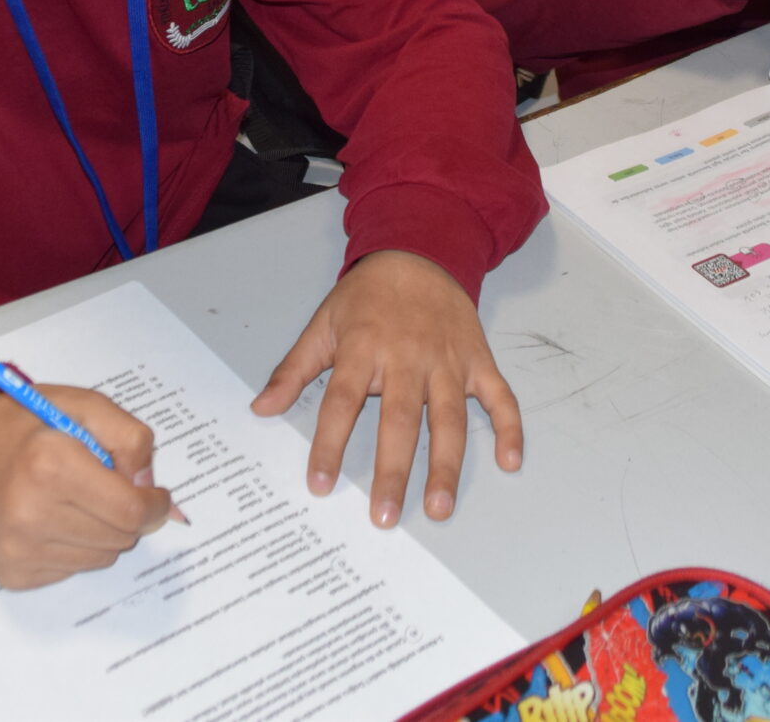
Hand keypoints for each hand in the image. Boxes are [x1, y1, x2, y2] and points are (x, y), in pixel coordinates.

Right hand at [0, 384, 175, 589]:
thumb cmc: (29, 423)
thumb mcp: (85, 405)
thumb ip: (129, 437)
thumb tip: (148, 487)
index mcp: (50, 465)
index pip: (129, 510)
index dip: (155, 505)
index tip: (157, 495)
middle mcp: (29, 513)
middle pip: (120, 538)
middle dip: (128, 515)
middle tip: (110, 489)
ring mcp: (16, 549)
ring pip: (100, 558)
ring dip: (102, 532)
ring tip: (76, 500)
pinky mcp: (11, 573)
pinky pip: (72, 570)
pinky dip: (75, 548)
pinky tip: (53, 518)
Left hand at [250, 250, 522, 528]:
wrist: (418, 252)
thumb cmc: (366, 296)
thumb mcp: (323, 324)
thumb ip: (293, 369)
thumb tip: (261, 408)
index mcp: (363, 349)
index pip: (342, 403)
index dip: (329, 444)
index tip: (320, 485)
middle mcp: (407, 358)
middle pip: (400, 420)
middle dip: (393, 471)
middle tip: (385, 517)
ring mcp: (447, 361)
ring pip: (449, 419)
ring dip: (446, 465)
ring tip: (440, 508)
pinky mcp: (478, 360)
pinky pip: (499, 397)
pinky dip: (509, 427)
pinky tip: (509, 461)